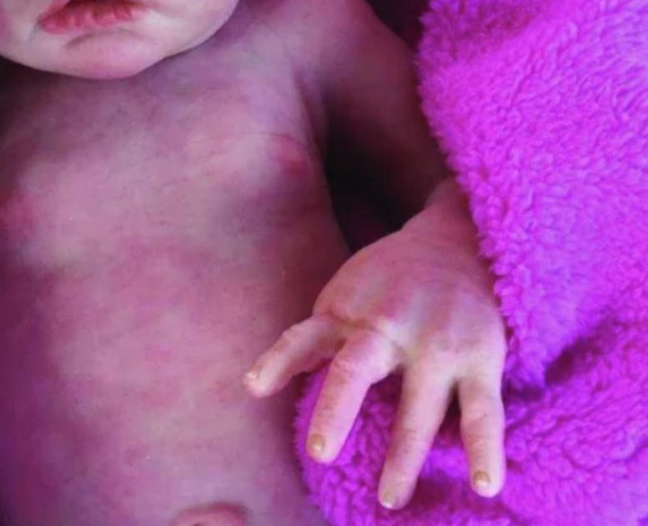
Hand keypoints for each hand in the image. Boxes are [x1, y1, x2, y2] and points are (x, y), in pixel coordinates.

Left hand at [244, 184, 506, 510]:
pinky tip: (485, 486)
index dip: (278, 361)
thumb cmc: (388, 280)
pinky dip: (483, 450)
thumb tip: (259, 386)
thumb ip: (316, 338)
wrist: (454, 239)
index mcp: (346, 313)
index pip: (303, 338)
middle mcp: (386, 326)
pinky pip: (481, 412)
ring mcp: (435, 343)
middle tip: (320, 451)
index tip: (253, 387)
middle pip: (355, 368)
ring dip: (404, 455)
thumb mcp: (344, 295)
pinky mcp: (479, 358)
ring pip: (418, 406)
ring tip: (389, 498)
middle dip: (337, 408)